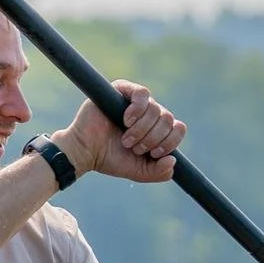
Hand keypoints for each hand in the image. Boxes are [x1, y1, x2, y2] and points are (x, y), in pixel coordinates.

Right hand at [57, 80, 185, 183]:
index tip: (153, 153)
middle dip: (152, 138)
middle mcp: (149, 113)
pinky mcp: (122, 90)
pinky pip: (143, 93)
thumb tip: (173, 160)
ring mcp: (136, 101)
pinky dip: (138, 109)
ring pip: (156, 109)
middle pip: (168, 118)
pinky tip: (126, 120)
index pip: (178, 128)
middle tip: (134, 147)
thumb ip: (158, 172)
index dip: (170, 142)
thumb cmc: (109, 159)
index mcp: (156, 129)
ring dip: (141, 129)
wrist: (85, 152)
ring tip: (126, 138)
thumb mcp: (138, 171)